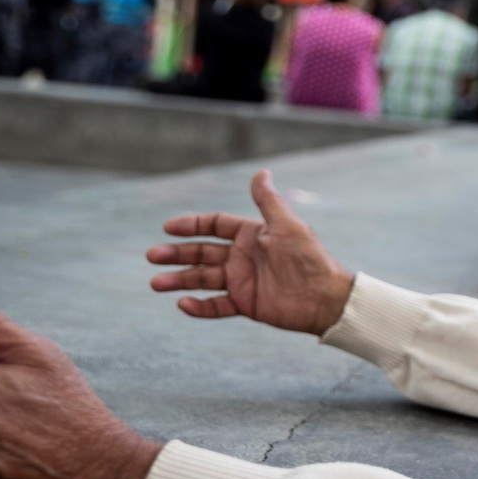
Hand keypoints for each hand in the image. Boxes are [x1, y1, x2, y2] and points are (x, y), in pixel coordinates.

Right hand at [147, 170, 354, 334]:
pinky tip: (183, 304)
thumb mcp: (287, 226)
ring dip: (180, 280)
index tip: (168, 228)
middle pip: (202, 252)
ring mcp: (242, 280)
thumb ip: (268, 202)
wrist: (325, 298)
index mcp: (251, 235)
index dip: (191, 225)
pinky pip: (217, 305)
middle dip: (176, 253)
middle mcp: (243, 256)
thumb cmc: (309, 259)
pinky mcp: (246, 303)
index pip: (214, 226)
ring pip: (203, 279)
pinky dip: (200, 306)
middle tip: (152, 256)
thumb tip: (261, 172)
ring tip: (155, 284)